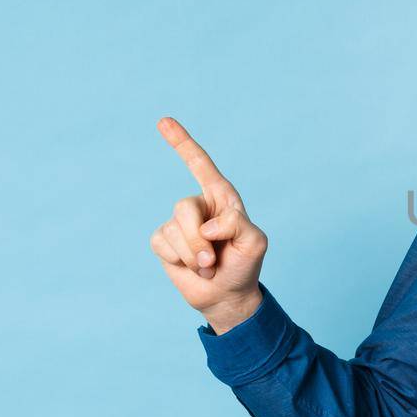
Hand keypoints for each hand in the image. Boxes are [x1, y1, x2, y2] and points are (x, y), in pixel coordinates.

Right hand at [149, 116, 267, 323]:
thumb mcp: (255, 243)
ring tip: (208, 267)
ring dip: (193, 255)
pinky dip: (179, 260)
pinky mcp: (164, 242)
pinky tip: (191, 268)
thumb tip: (207, 224)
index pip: (200, 165)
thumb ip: (238, 224)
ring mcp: (178, 224)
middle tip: (214, 261)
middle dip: (199, 240)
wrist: (227, 295)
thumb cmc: (244, 264)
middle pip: (183, 207)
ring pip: (173, 229)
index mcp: (222, 198)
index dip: (182, 143)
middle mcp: (198, 206)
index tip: (163, 121)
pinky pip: (162, 244)